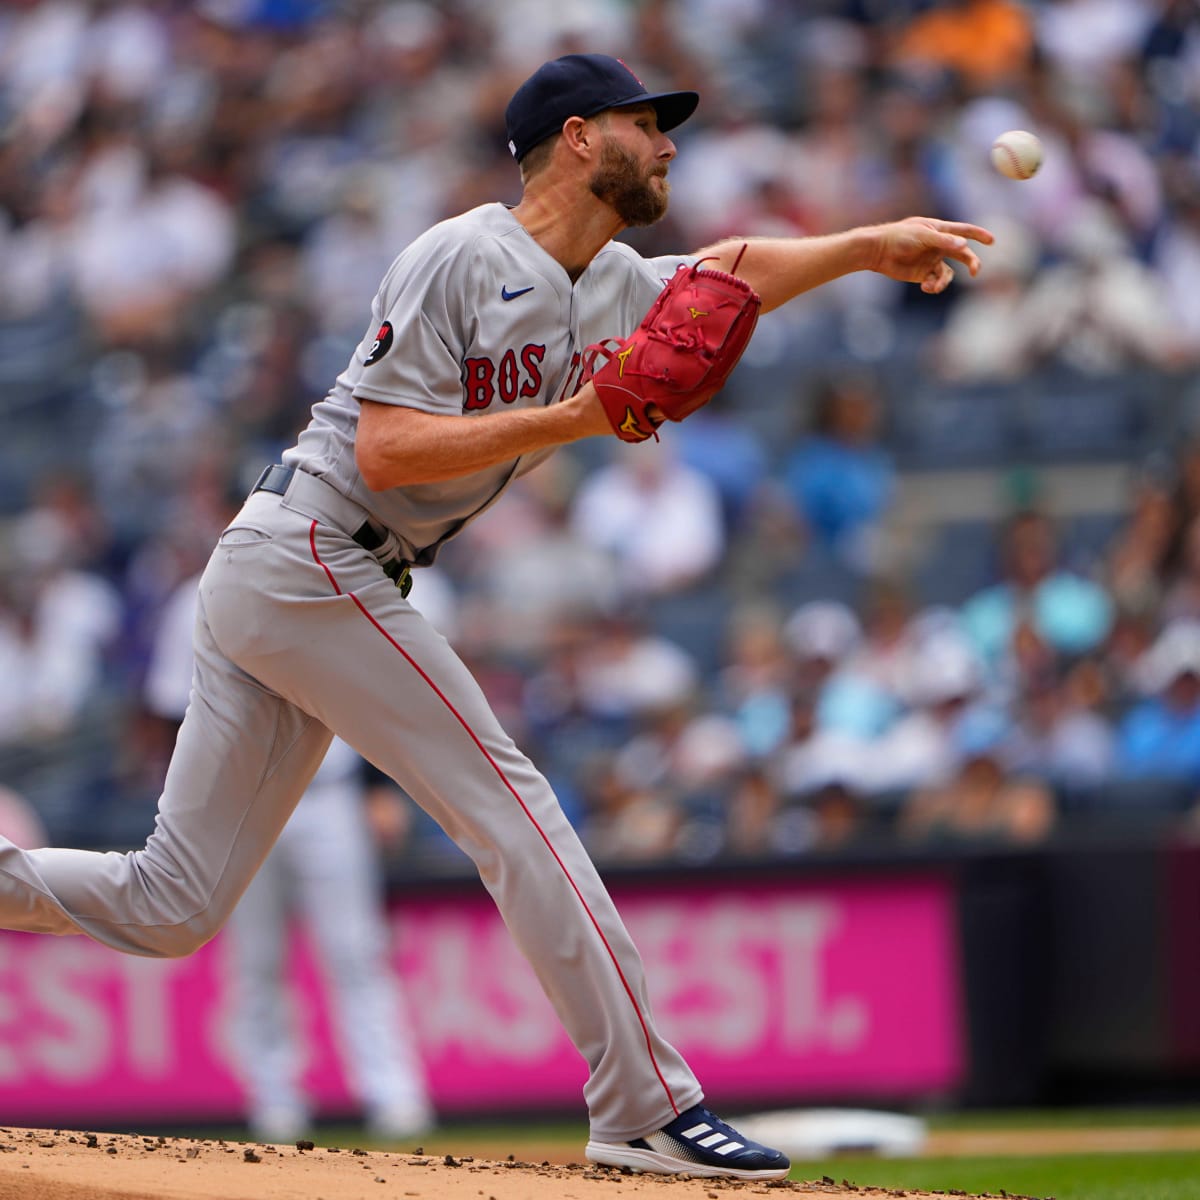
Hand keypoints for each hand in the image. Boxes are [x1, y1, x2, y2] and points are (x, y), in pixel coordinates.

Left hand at [869, 217, 994, 293]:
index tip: (992, 240)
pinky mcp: (922, 274)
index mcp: (940, 230)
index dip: (979, 235)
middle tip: (975, 272)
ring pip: (948, 274)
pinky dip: (934, 286)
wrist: (878, 251)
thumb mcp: (923, 236)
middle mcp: (939, 245)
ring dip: (944, 282)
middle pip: (962, 254)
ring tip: (932, 286)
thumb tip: (963, 245)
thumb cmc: (899, 237)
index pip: (964, 231)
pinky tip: (926, 287)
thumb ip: (943, 241)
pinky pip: (936, 282)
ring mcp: (931, 260)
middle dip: (971, 263)